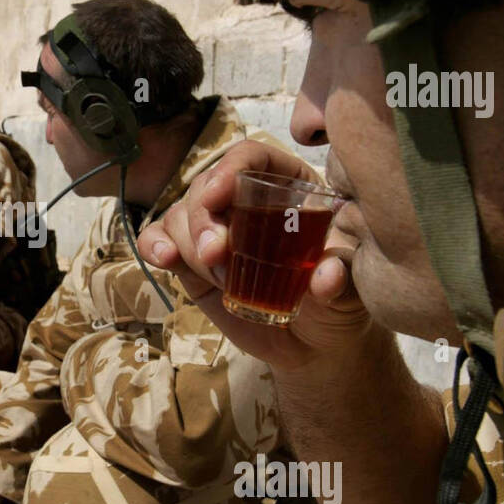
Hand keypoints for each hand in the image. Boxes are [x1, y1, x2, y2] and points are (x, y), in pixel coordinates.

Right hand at [136, 139, 370, 370]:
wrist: (309, 345)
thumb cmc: (334, 305)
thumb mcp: (348, 291)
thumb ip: (341, 280)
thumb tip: (326, 277)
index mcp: (289, 189)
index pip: (252, 159)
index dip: (230, 169)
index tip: (219, 196)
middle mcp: (245, 201)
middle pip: (208, 186)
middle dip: (204, 219)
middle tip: (216, 254)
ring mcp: (214, 229)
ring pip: (182, 215)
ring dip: (190, 244)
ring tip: (220, 279)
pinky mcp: (191, 259)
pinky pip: (160, 239)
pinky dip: (155, 245)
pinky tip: (163, 258)